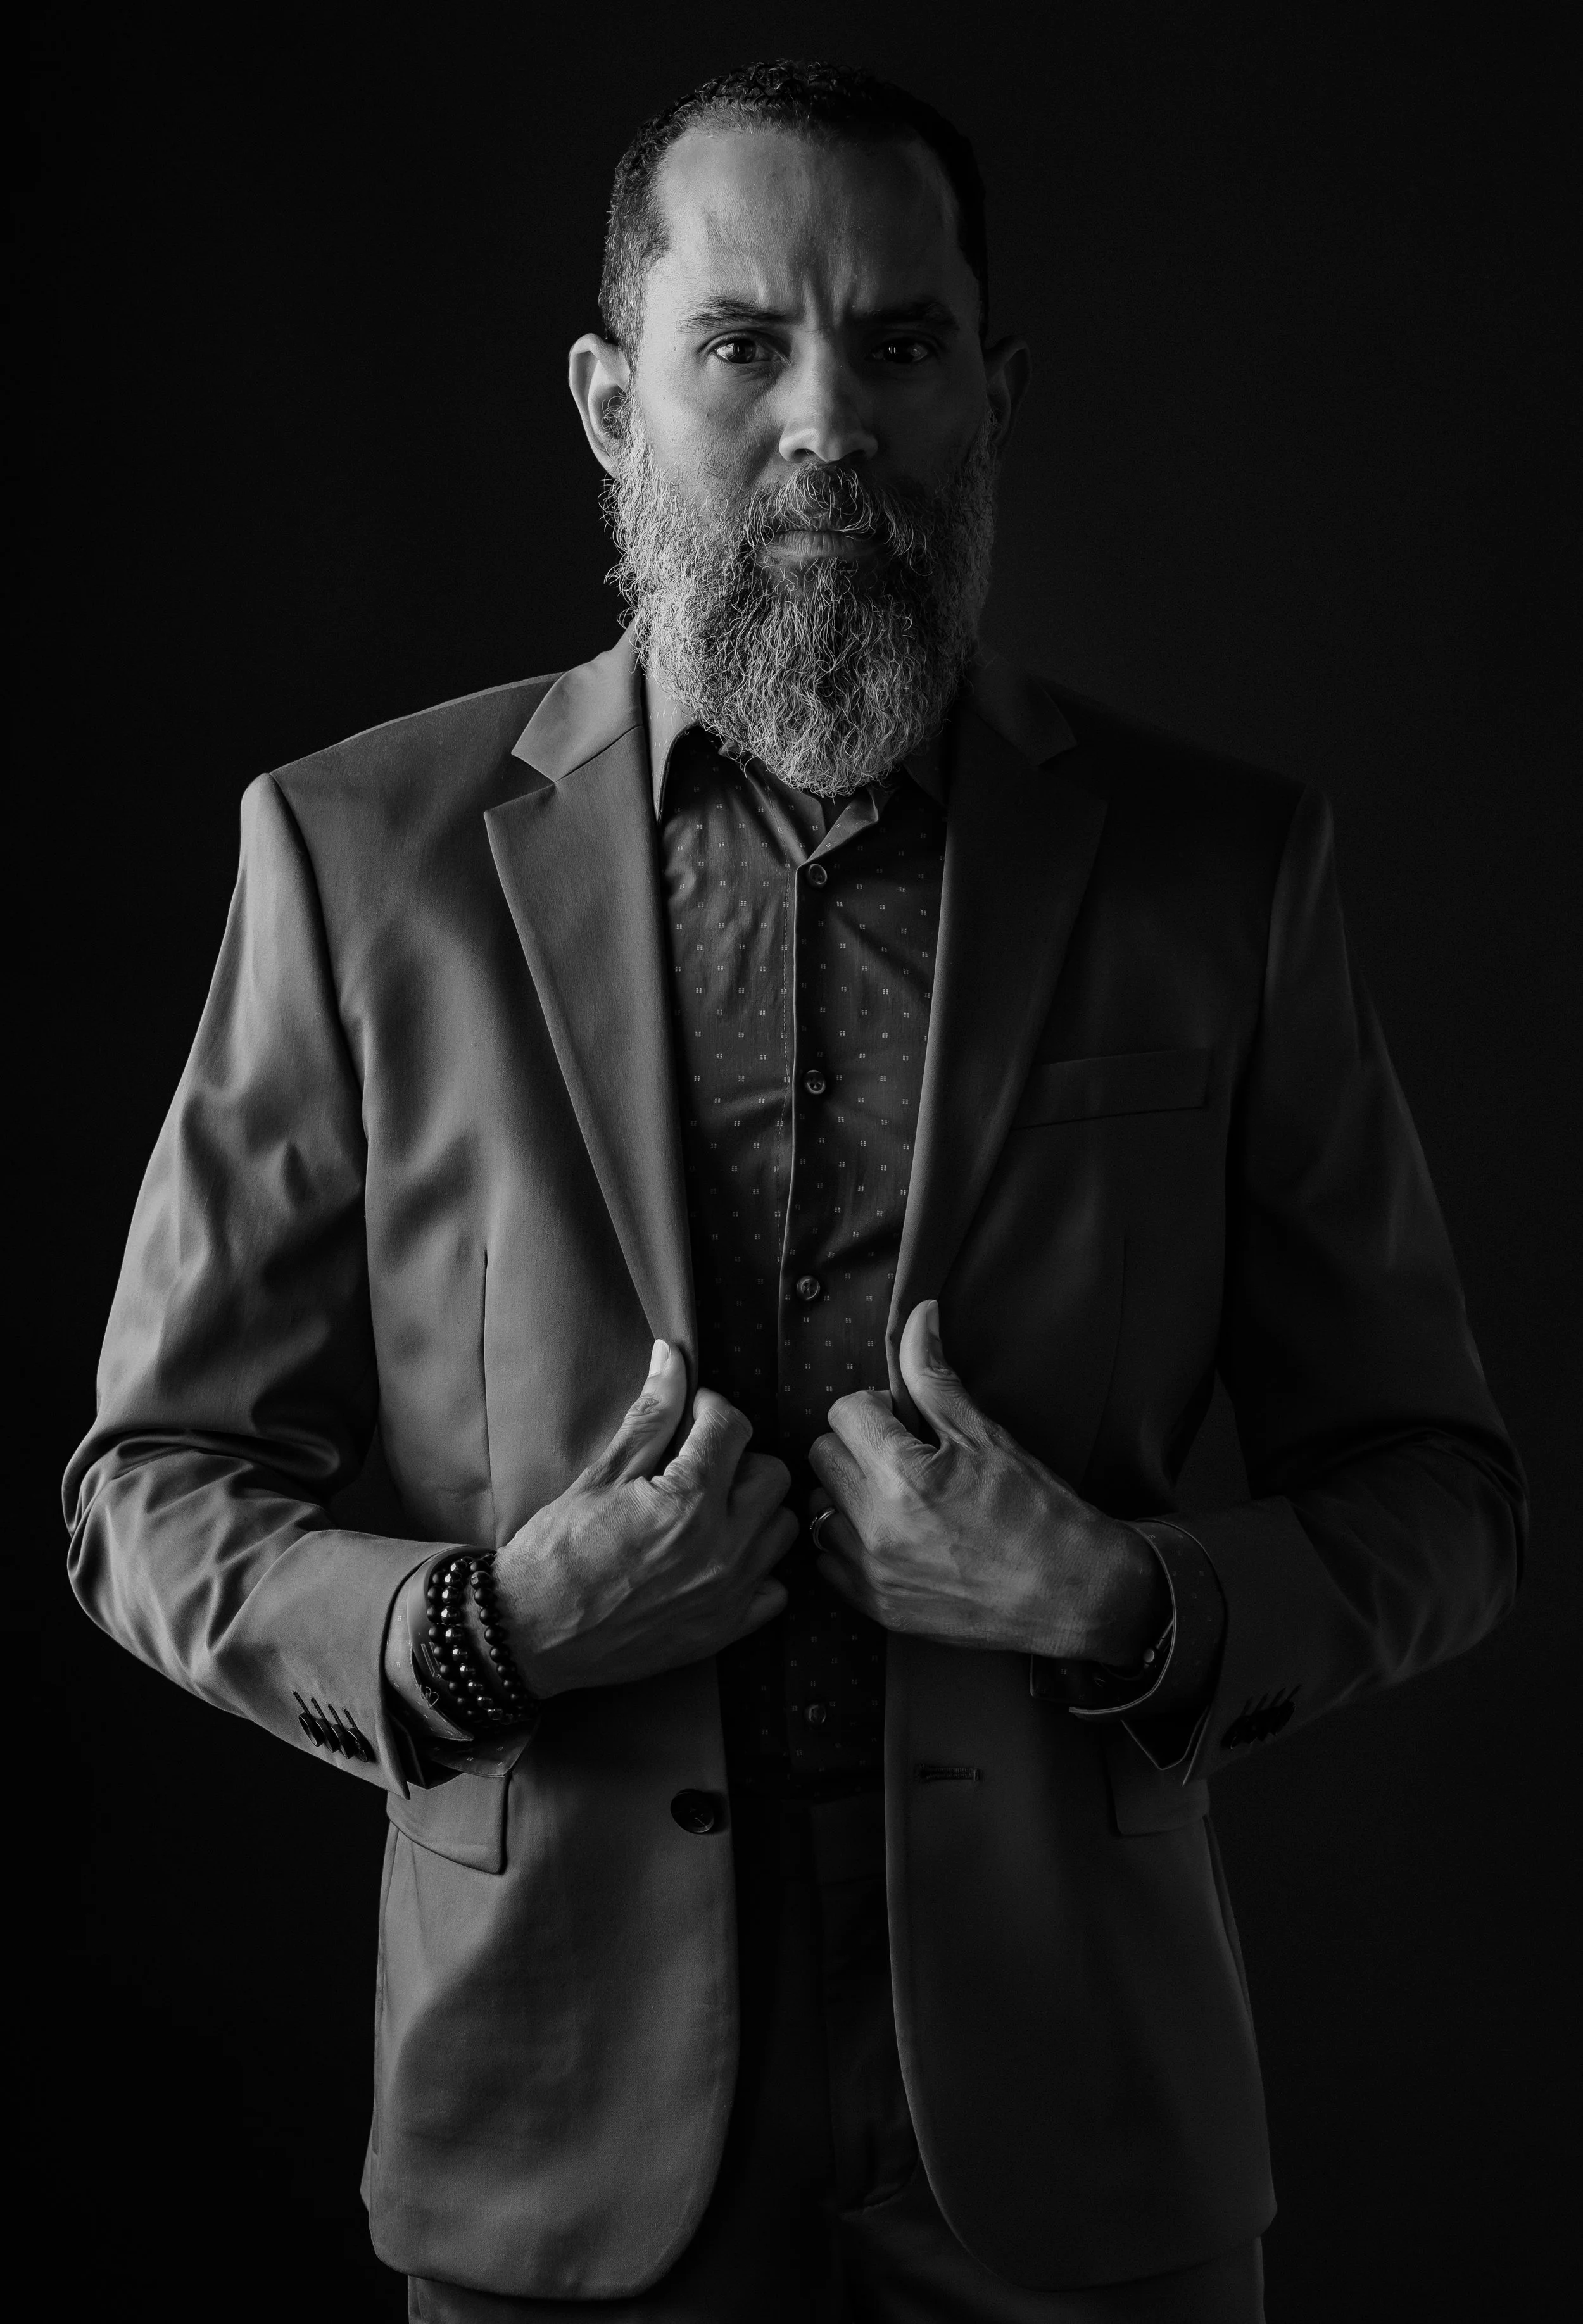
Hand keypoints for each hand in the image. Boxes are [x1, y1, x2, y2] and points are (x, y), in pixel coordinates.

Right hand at [494, 1342, 794, 1693]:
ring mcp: (729, 1593)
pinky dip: (756, 1569)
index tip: (689, 1417)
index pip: (733, 1426)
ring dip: (754, 1510)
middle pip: (772, 1474)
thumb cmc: (557, 1551)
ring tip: (711, 1510)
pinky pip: (775, 1588)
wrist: (530, 1634)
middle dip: (739, 1458)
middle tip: (698, 1465)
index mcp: (688, 1501)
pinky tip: (718, 1560)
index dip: (709, 1409)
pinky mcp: (725, 1631)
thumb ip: (650, 1416)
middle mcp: (722, 1548)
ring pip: (782, 1528)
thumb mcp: (600, 1475)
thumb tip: (673, 1356)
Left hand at [808, 1301, 1167, 1663]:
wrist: (1074, 1595)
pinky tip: (891, 1538)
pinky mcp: (876, 1608)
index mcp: (902, 1476)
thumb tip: (919, 1315)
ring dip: (848, 1496)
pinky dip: (850, 1545)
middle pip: (823, 1457)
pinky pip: (828, 1562)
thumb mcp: (986, 1435)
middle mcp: (875, 1528)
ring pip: (820, 1510)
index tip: (904, 1422)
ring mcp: (872, 1573)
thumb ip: (934, 1376)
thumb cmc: (1037, 1512)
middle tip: (901, 1457)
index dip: (876, 1408)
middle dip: (856, 1447)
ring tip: (895, 1500)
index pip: (844, 1412)